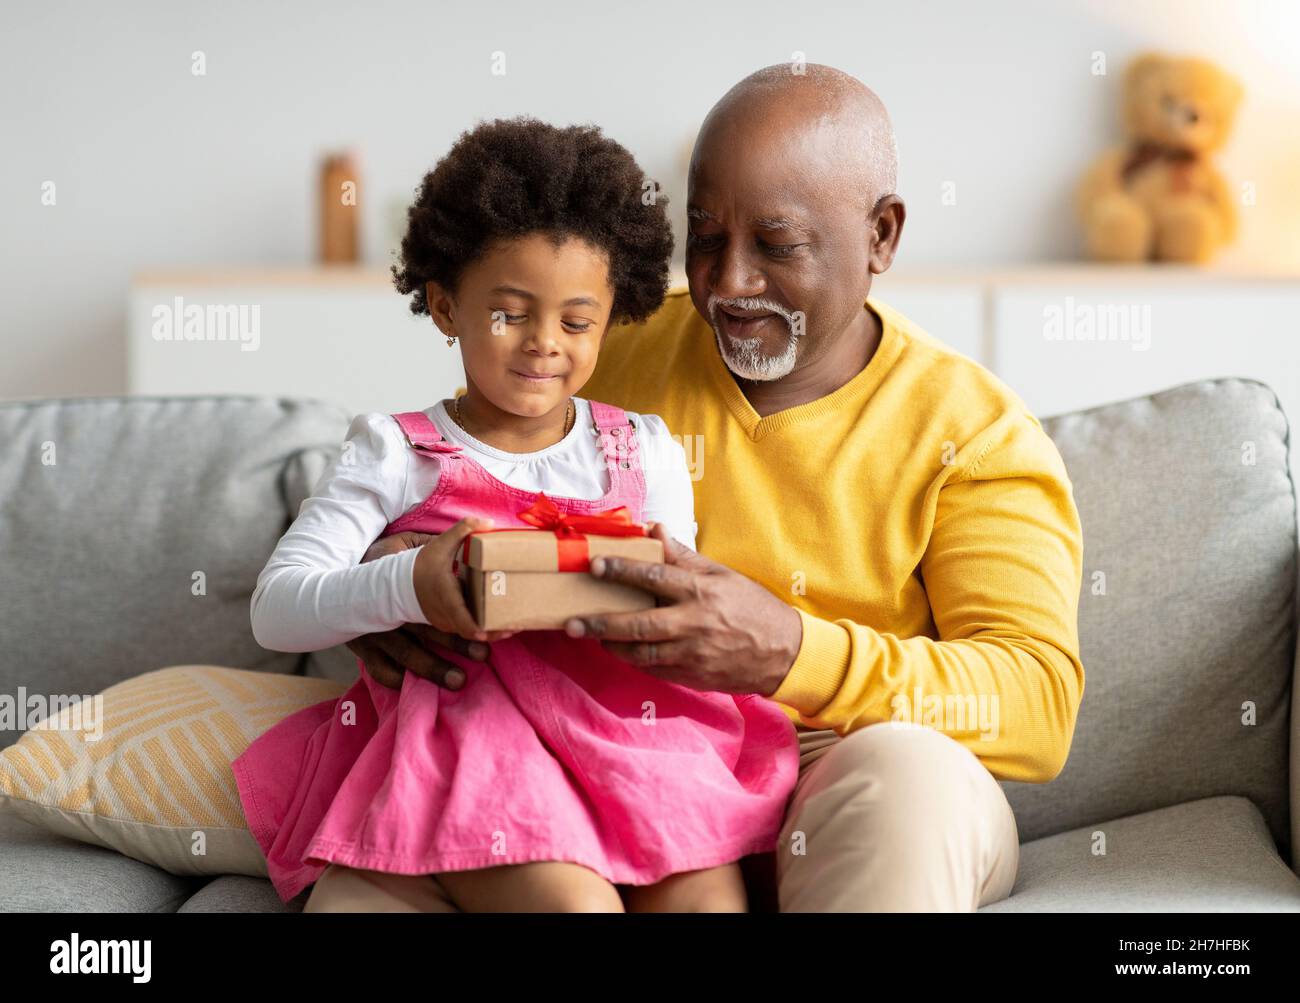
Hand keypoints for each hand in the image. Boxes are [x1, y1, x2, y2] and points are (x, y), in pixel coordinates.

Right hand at [345, 529, 513, 690]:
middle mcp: (390, 609)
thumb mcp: (405, 543)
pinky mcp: (363, 648)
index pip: (435, 600)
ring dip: (434, 669)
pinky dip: (397, 680)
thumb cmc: (379, 561)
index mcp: (403, 583)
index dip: (460, 615)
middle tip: (483, 654)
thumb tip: (482, 527)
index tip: (483, 629)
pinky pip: (379, 670)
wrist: (330, 579)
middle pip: (426, 630)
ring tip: (459, 681)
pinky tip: (415, 688)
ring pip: (407, 654)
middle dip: (456, 644)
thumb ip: (441, 541)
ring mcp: (375, 631)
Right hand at [412, 517, 508, 640]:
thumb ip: (463, 529)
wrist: (398, 582)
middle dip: (495, 631)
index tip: (492, 631)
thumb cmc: (422, 564)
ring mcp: (445, 622)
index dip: (476, 629)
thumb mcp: (441, 544)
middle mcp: (446, 615)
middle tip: (517, 626)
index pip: (461, 621)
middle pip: (473, 632)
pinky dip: (482, 628)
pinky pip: (467, 630)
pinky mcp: (447, 624)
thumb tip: (489, 523)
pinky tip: (500, 621)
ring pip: (471, 634)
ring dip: (492, 631)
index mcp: (446, 596)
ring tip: (514, 626)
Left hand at [562, 523, 803, 695]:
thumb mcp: (722, 575)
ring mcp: (692, 654)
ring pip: (641, 653)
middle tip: (572, 622)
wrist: (784, 653)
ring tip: (592, 636)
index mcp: (700, 591)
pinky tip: (621, 651)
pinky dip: (634, 660)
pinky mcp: (692, 676)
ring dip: (612, 646)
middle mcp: (693, 623)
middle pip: (638, 624)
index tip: (594, 565)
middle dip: (601, 624)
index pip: (654, 576)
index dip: (622, 570)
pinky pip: (654, 669)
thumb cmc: (751, 607)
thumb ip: (683, 557)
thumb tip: (654, 531)